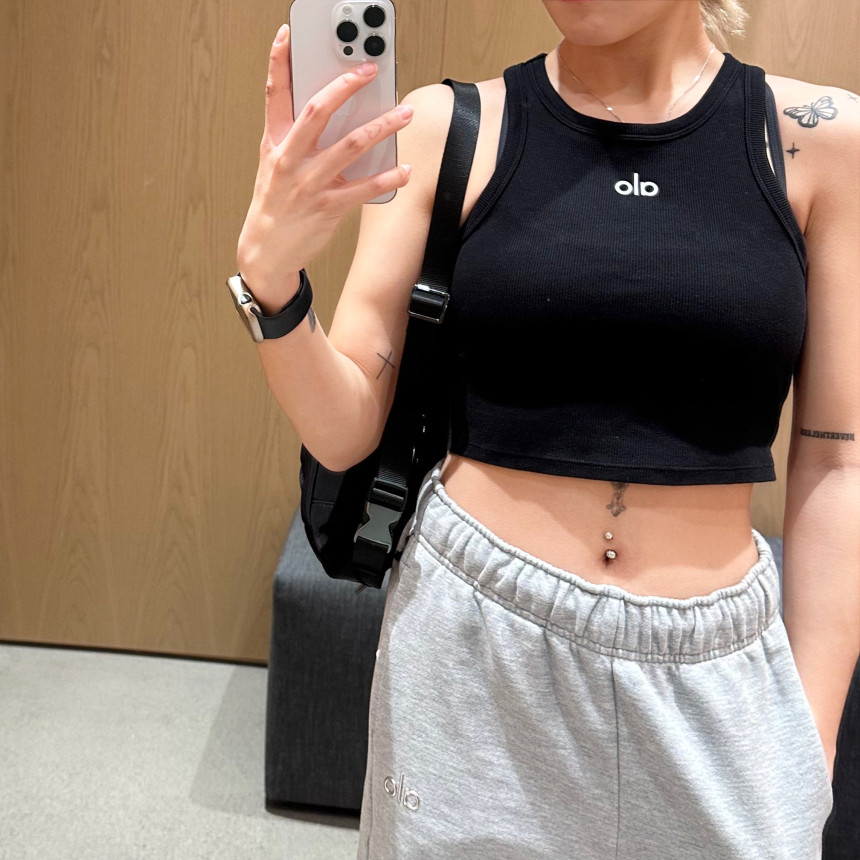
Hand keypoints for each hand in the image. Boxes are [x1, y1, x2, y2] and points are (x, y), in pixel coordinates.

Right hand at [236, 24, 412, 302]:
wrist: (266, 250)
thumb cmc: (275, 203)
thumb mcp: (275, 164)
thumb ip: (295, 136)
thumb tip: (332, 111)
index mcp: (275, 142)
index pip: (274, 94)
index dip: (279, 61)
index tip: (289, 34)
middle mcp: (290, 159)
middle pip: (318, 111)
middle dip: (346, 87)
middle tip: (370, 70)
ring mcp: (309, 183)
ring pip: (351, 146)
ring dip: (382, 127)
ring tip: (404, 115)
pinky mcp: (328, 207)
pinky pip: (364, 188)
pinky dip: (388, 178)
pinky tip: (404, 169)